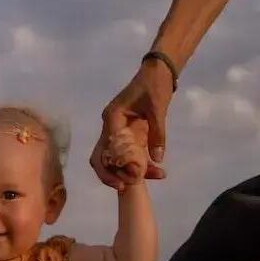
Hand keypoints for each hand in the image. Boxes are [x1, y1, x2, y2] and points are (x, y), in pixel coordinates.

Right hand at [91, 59, 172, 189]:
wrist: (158, 73)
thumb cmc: (155, 85)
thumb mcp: (158, 108)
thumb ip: (157, 133)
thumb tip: (157, 159)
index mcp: (112, 117)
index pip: (108, 145)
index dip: (118, 162)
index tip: (134, 174)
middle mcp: (110, 126)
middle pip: (101, 156)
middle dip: (110, 174)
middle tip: (123, 187)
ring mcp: (116, 132)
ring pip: (113, 159)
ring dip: (126, 172)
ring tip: (149, 179)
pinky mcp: (127, 135)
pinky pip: (126, 155)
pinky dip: (137, 165)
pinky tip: (155, 171)